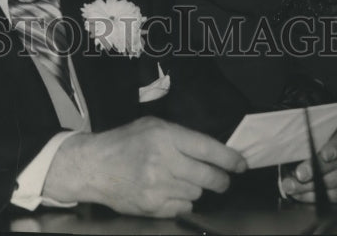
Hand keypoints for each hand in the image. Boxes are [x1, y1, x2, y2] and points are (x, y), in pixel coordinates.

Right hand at [43, 116, 246, 217]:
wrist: (95, 165)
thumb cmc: (124, 142)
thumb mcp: (152, 126)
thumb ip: (179, 136)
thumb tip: (210, 150)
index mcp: (165, 136)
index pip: (208, 149)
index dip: (229, 159)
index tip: (241, 164)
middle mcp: (164, 161)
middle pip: (209, 177)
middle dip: (221, 180)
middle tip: (221, 179)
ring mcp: (159, 186)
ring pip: (197, 194)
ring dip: (194, 189)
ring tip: (178, 180)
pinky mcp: (153, 206)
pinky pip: (183, 208)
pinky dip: (181, 202)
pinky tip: (168, 192)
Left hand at [281, 120, 336, 203]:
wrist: (325, 145)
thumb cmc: (314, 135)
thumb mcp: (311, 130)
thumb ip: (305, 136)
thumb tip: (289, 146)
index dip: (335, 146)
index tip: (323, 155)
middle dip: (317, 170)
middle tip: (299, 175)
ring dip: (313, 186)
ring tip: (294, 187)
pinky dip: (322, 196)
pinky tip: (305, 195)